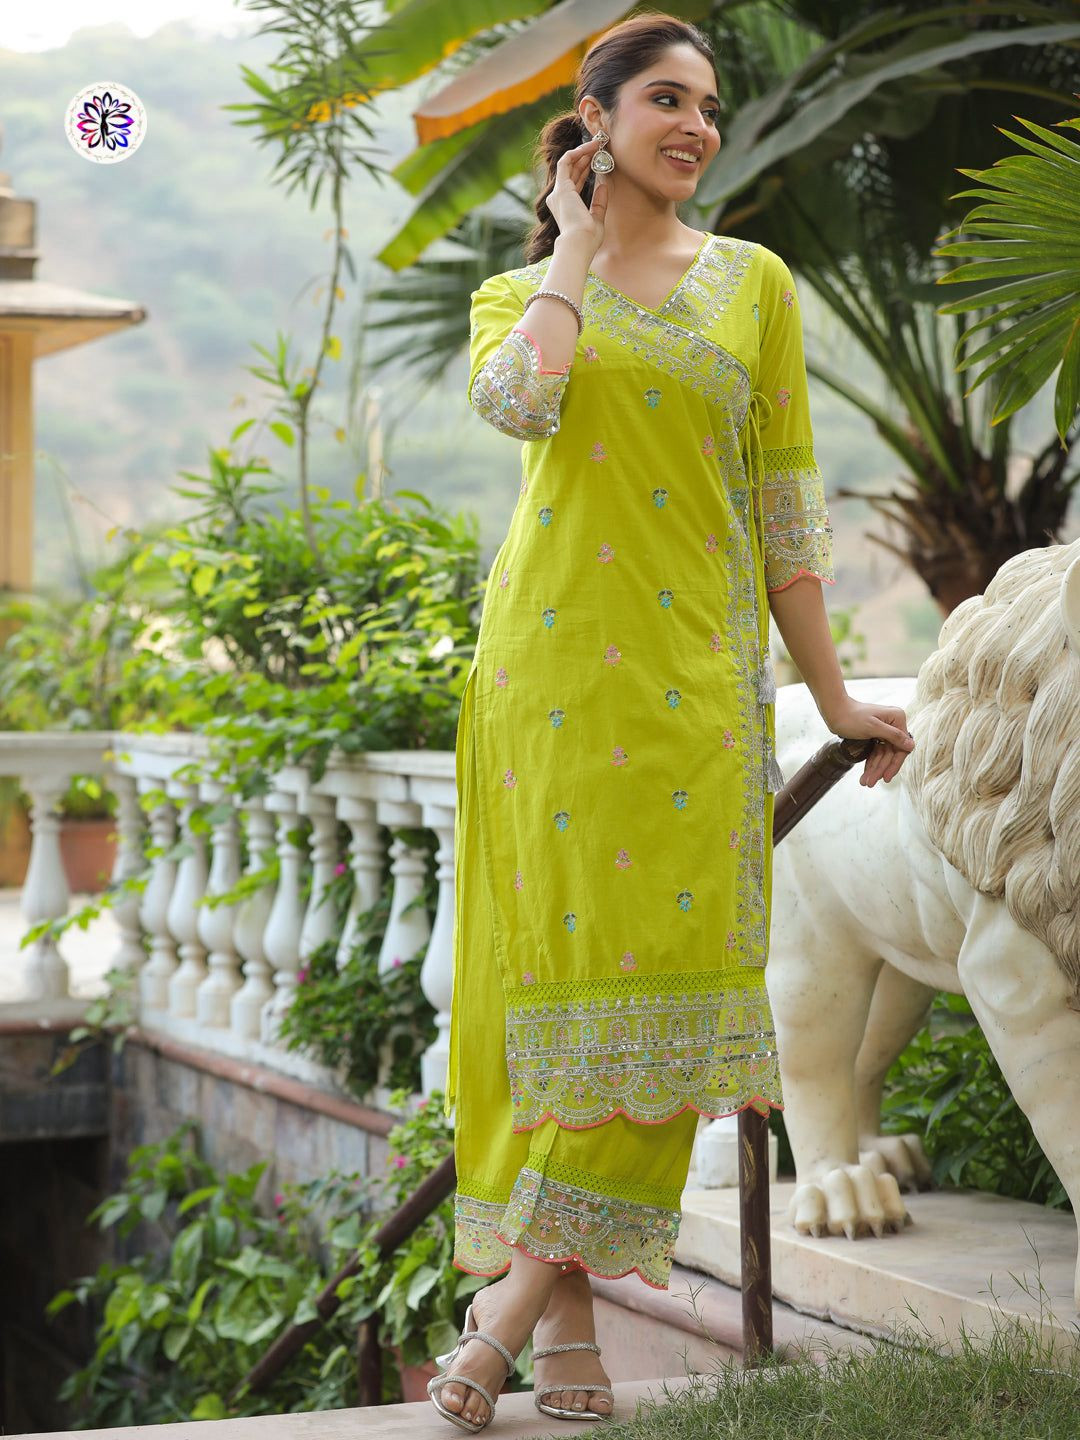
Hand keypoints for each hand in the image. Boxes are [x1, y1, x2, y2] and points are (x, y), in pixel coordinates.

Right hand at [545, 135, 608, 254]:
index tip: (597, 160)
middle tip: (598, 147)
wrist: (579, 243)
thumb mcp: (597, 218)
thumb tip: (603, 185)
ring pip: (568, 164)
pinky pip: (565, 162)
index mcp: (565, 206)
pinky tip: (588, 148)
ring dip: (582, 152)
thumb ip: (599, 202)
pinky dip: (576, 153)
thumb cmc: (587, 238)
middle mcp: (558, 198)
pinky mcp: (561, 187)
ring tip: (596, 144)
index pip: (575, 181)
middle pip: (572, 171)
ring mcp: (558, 192)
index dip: (586, 168)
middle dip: (585, 157)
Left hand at [819, 696, 914, 787]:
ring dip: (874, 769)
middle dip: (880, 769)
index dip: (894, 764)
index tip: (886, 778)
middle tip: (870, 783)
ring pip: (883, 755)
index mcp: (897, 718)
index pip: (901, 747)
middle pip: (891, 753)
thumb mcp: (873, 727)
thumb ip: (893, 736)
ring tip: (865, 782)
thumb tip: (911, 745)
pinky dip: (871, 763)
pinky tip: (866, 774)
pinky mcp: (875, 735)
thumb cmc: (852, 717)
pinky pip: (876, 752)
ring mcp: (884, 730)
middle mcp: (893, 724)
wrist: (834, 711)